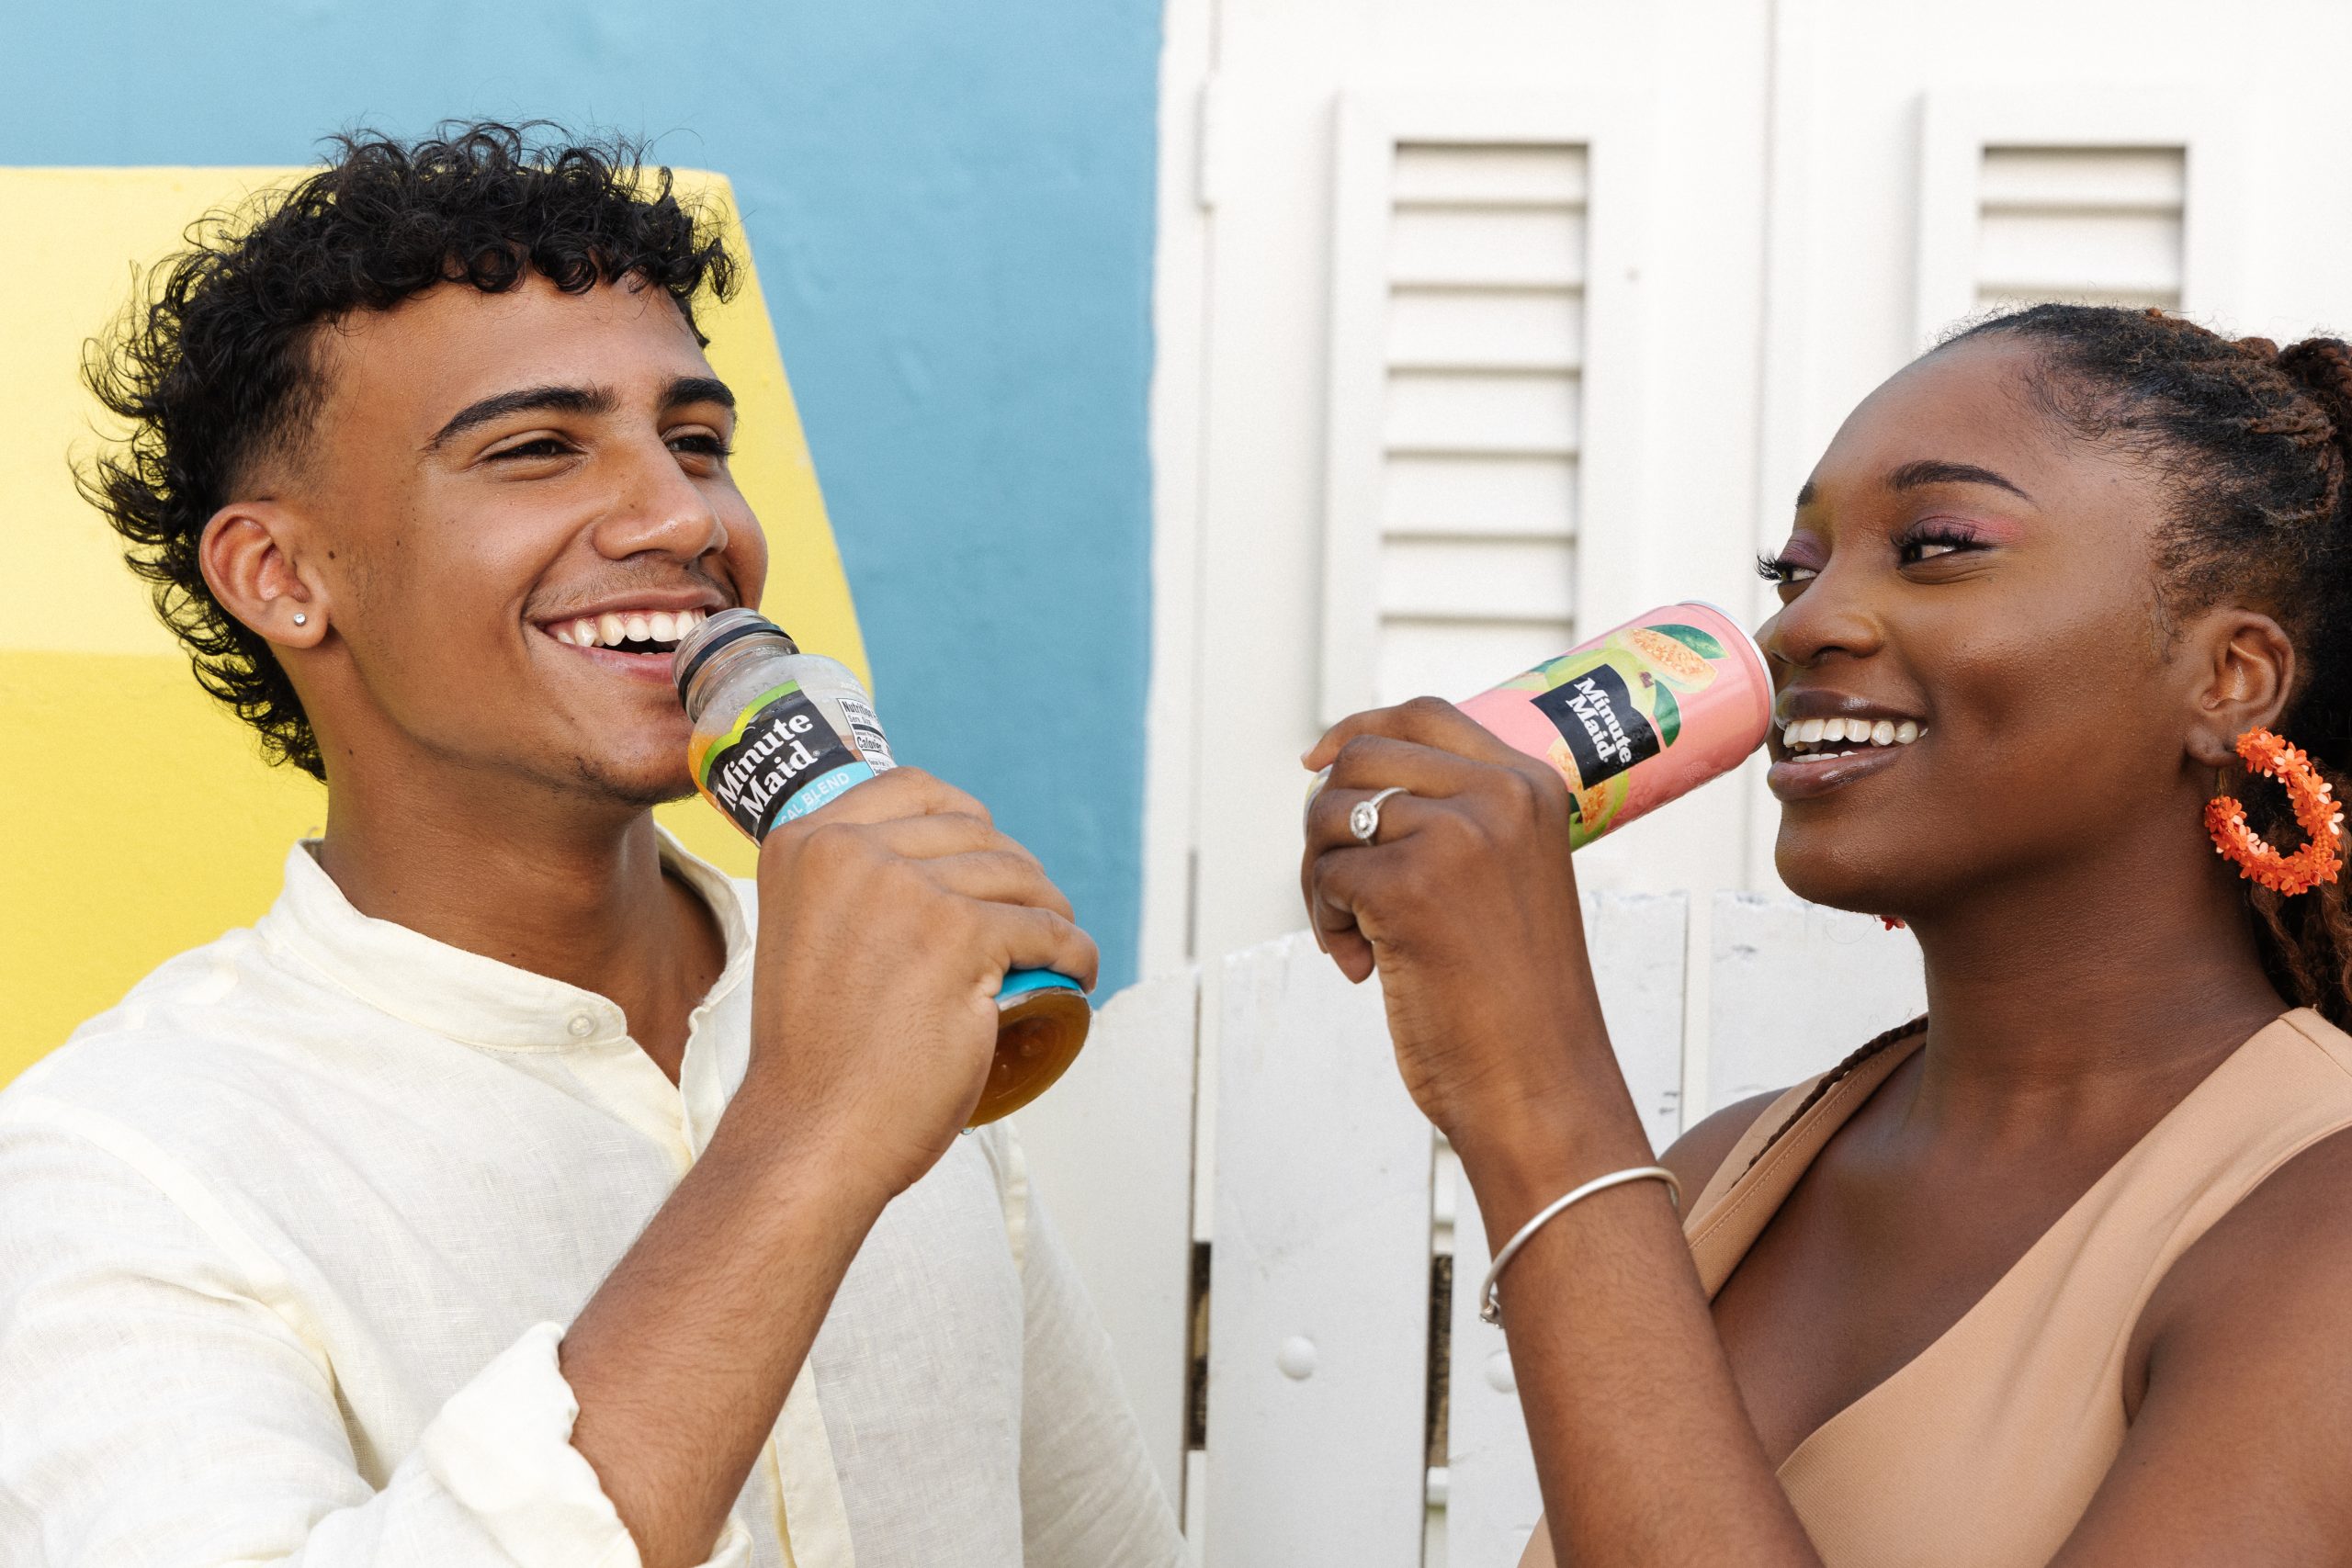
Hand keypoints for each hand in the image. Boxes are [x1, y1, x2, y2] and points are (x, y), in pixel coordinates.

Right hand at [743, 766, 1098, 1203]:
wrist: (812, 1132)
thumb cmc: (815, 1057)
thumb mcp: (807, 935)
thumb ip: (846, 890)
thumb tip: (922, 864)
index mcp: (804, 844)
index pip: (913, 789)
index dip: (966, 819)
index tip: (989, 855)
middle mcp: (850, 852)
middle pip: (974, 832)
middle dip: (1016, 872)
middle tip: (1029, 917)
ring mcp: (907, 890)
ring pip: (1018, 877)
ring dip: (1052, 910)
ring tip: (1056, 949)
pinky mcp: (961, 936)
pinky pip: (1048, 929)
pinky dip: (1074, 953)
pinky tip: (1076, 972)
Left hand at [1301, 698, 1614, 1165]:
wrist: (1540, 1088)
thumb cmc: (1513, 1002)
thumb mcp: (1503, 880)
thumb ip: (1451, 821)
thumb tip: (1338, 776)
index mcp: (1531, 787)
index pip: (1423, 714)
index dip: (1356, 730)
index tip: (1314, 762)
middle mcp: (1500, 796)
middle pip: (1359, 758)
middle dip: (1327, 824)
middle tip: (1341, 894)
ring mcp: (1457, 836)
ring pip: (1330, 817)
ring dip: (1323, 883)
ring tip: (1360, 942)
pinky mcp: (1410, 885)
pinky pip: (1326, 876)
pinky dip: (1327, 924)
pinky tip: (1365, 970)